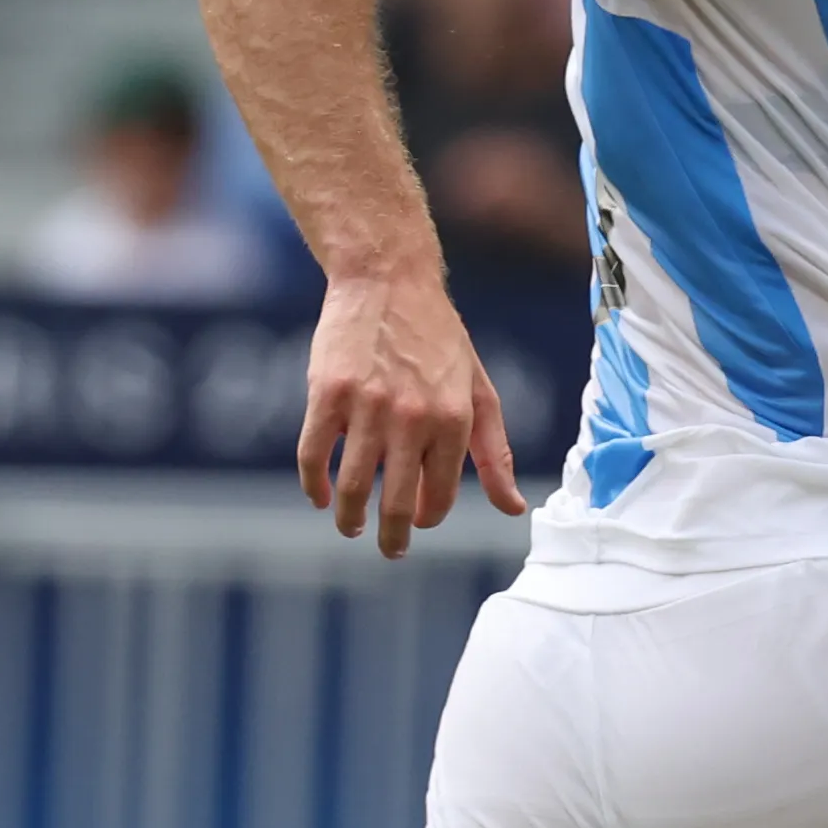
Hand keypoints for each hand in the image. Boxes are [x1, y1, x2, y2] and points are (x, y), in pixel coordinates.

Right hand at [296, 258, 524, 554]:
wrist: (388, 279)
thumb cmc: (438, 338)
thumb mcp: (478, 391)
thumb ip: (495, 453)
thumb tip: (514, 509)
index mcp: (454, 421)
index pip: (440, 496)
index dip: (428, 516)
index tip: (417, 520)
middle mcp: (414, 418)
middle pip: (397, 503)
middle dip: (391, 537)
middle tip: (388, 548)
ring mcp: (367, 407)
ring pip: (352, 487)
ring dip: (349, 518)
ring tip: (350, 525)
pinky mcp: (326, 393)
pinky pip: (313, 455)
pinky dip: (313, 484)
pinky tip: (319, 495)